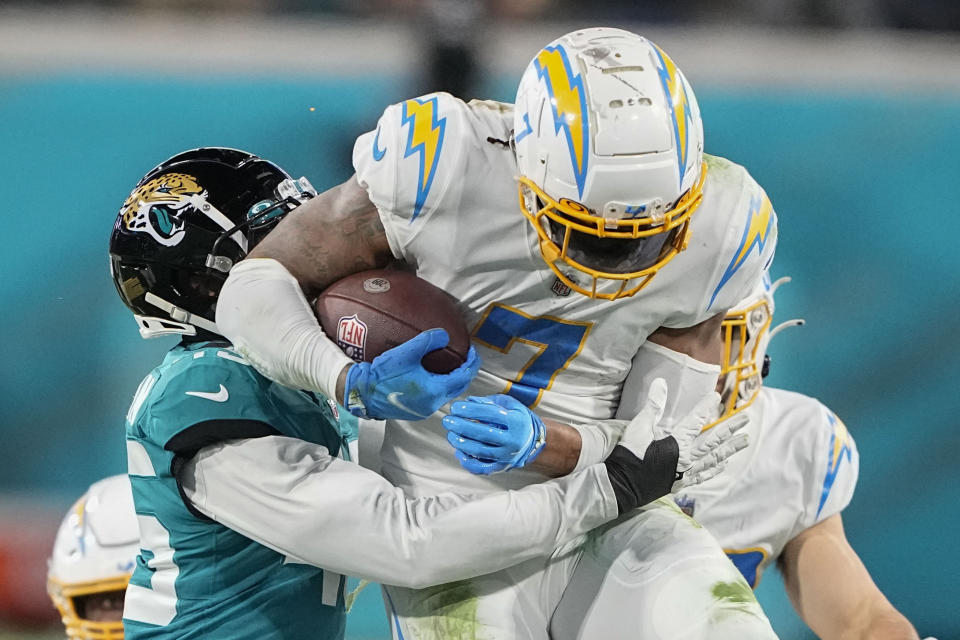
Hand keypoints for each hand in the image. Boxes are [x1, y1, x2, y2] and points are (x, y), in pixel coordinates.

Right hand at [343, 329, 479, 419]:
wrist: (362, 393)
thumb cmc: (383, 375)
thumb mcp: (407, 353)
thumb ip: (428, 341)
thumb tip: (444, 335)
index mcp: (435, 391)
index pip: (464, 376)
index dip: (472, 362)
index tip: (473, 351)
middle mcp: (433, 404)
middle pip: (459, 387)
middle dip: (466, 372)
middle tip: (466, 357)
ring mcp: (424, 410)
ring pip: (447, 394)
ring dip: (453, 380)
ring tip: (452, 365)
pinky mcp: (416, 411)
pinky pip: (435, 398)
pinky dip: (441, 386)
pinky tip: (433, 375)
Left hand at [441, 394, 546, 474]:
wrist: (533, 441)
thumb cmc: (518, 419)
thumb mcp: (510, 405)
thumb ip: (489, 401)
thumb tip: (469, 401)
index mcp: (516, 422)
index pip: (490, 414)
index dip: (470, 410)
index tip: (455, 407)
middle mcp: (512, 440)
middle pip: (483, 434)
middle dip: (461, 426)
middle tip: (447, 421)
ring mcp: (506, 456)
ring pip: (480, 451)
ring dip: (461, 443)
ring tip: (450, 435)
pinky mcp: (501, 467)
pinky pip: (482, 468)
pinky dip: (468, 462)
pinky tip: (459, 453)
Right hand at [604, 378, 748, 512]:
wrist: (622, 484)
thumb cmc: (630, 454)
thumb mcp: (639, 427)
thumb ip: (653, 406)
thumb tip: (661, 382)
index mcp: (678, 442)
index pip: (696, 420)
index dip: (706, 406)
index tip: (716, 396)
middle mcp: (687, 458)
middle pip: (714, 441)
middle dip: (730, 429)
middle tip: (746, 419)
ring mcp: (686, 472)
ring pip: (714, 458)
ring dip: (730, 449)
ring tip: (745, 441)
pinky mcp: (680, 483)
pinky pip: (704, 475)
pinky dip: (715, 469)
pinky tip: (724, 464)